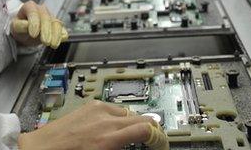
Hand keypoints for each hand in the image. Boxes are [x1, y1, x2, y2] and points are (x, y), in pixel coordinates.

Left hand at [11, 1, 67, 48]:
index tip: (33, 34)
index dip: (34, 23)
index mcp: (30, 6)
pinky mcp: (56, 24)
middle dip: (46, 30)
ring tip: (53, 45)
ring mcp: (51, 16)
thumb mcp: (15, 26)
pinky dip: (62, 34)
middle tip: (45, 42)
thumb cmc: (20, 27)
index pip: (33, 12)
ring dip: (56, 34)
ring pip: (56, 23)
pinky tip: (62, 39)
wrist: (26, 31)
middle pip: (46, 18)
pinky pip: (62, 28)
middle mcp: (41, 9)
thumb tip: (27, 26)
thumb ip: (19, 25)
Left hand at [18, 101, 168, 149]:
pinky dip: (119, 116)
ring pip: (128, 112)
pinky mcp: (88, 105)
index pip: (147, 130)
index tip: (161, 144)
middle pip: (141, 118)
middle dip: (150, 130)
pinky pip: (113, 108)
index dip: (159, 138)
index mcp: (109, 138)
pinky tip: (114, 126)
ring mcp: (96, 109)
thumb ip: (120, 147)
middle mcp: (105, 120)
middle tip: (151, 141)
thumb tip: (131, 144)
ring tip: (133, 135)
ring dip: (134, 122)